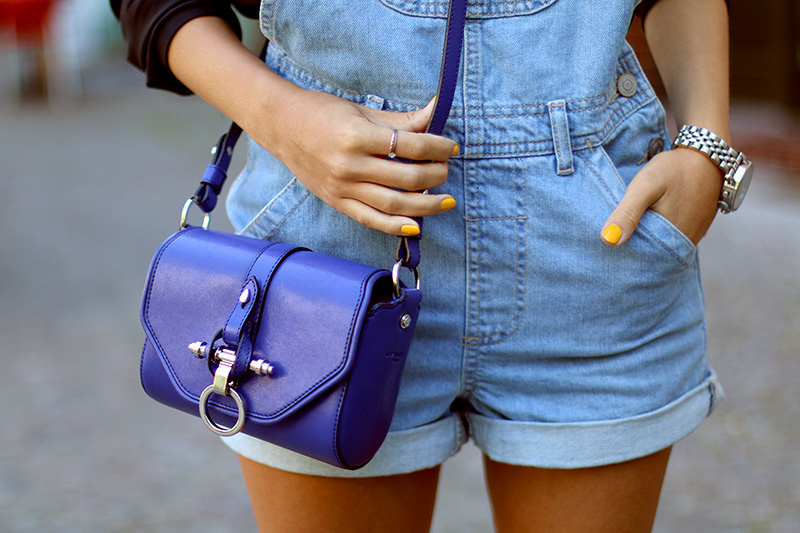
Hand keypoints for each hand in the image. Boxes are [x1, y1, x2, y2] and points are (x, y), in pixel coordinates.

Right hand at [245, 90, 457, 235]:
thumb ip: (401, 119)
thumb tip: (436, 112)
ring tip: (444, 200)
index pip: (410, 145)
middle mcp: (350, 166)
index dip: (437, 147)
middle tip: (446, 169)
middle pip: (406, 177)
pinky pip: (371, 219)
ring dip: (426, 204)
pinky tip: (417, 226)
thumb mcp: (362, 111)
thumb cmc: (321, 113)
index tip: (451, 147)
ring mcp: (343, 188)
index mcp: (358, 136)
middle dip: (435, 174)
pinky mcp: (337, 202)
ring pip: (394, 204)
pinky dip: (396, 226)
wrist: (281, 126)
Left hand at [600, 148, 721, 246]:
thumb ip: (627, 213)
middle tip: (618, 225)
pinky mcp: (695, 229)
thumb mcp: (646, 187)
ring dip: (645, 236)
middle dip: (632, 242)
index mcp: (670, 240)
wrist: (707, 155)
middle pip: (649, 252)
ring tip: (632, 222)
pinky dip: (658, 230)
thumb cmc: (675, 170)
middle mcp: (683, 244)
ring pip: (660, 244)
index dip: (620, 248)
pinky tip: (648, 218)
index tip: (607, 237)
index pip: (636, 256)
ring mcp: (691, 237)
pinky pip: (671, 236)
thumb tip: (608, 240)